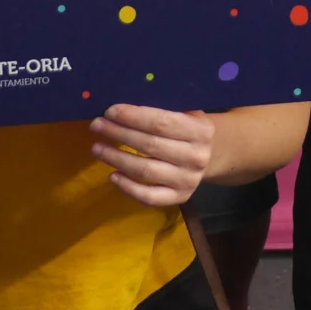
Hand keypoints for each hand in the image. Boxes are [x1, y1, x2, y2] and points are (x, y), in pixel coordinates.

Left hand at [89, 104, 213, 206]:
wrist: (213, 156)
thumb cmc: (190, 130)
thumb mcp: (188, 114)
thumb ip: (163, 112)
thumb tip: (121, 110)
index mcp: (200, 130)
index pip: (161, 123)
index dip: (133, 117)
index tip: (110, 111)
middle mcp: (196, 157)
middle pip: (150, 145)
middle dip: (119, 134)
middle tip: (97, 126)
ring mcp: (188, 180)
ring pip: (145, 170)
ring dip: (116, 158)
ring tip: (97, 148)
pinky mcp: (180, 198)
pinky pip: (148, 196)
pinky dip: (127, 187)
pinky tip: (112, 175)